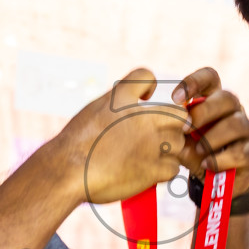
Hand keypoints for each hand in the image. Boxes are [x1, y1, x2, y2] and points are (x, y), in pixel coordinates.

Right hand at [52, 67, 187, 203]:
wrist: (68, 170)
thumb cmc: (76, 144)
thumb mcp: (94, 110)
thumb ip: (117, 101)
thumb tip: (136, 100)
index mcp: (122, 99)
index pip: (146, 76)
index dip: (149, 88)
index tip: (145, 100)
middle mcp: (142, 117)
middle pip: (179, 114)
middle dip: (173, 125)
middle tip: (159, 136)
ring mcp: (151, 143)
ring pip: (180, 142)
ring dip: (170, 150)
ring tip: (151, 157)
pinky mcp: (153, 168)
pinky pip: (174, 167)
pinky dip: (164, 171)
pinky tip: (149, 172)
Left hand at [172, 68, 248, 195]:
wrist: (215, 183)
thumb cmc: (196, 154)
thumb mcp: (181, 142)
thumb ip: (174, 133)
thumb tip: (166, 129)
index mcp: (214, 100)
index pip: (210, 77)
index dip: (194, 82)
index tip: (174, 98)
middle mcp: (234, 111)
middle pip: (227, 97)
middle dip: (204, 112)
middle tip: (185, 129)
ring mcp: (247, 130)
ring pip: (236, 124)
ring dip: (212, 138)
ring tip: (198, 151)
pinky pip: (241, 152)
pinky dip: (221, 160)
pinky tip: (207, 165)